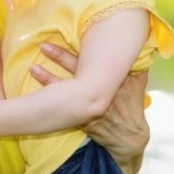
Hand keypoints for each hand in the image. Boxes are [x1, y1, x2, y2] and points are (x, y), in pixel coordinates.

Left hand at [29, 43, 148, 173]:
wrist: (129, 139)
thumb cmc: (132, 108)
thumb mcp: (137, 86)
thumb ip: (135, 66)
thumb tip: (141, 44)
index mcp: (112, 79)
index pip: (92, 58)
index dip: (79, 47)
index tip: (64, 34)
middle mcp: (100, 90)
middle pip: (77, 69)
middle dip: (59, 56)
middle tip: (44, 45)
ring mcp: (89, 106)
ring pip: (64, 89)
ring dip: (47, 78)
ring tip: (32, 67)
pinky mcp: (80, 119)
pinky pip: (60, 107)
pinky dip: (47, 101)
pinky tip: (34, 97)